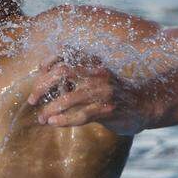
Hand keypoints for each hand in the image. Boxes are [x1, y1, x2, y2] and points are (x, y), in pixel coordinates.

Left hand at [27, 52, 150, 134]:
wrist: (145, 105)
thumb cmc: (114, 93)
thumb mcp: (96, 78)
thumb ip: (76, 77)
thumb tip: (46, 80)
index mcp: (94, 63)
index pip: (65, 54)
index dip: (48, 62)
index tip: (38, 73)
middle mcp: (98, 74)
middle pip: (62, 73)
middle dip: (43, 86)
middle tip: (32, 100)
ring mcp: (104, 92)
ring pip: (69, 98)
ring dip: (51, 108)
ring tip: (42, 118)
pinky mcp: (109, 110)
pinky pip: (82, 115)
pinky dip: (64, 119)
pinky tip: (54, 122)